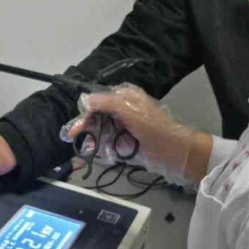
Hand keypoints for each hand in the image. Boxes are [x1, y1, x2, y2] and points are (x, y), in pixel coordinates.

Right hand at [63, 84, 199, 184]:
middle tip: (74, 137)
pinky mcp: (126, 141)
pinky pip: (108, 142)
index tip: (76, 126)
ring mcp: (124, 126)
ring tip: (87, 147)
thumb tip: (85, 99)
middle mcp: (123, 109)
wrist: (175, 152)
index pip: (98, 100)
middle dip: (86, 126)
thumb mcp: (130, 111)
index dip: (86, 111)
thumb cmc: (154, 129)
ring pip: (101, 129)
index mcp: (125, 97)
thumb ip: (107, 103)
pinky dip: (101, 147)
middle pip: (97, 115)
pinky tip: (96, 152)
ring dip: (92, 138)